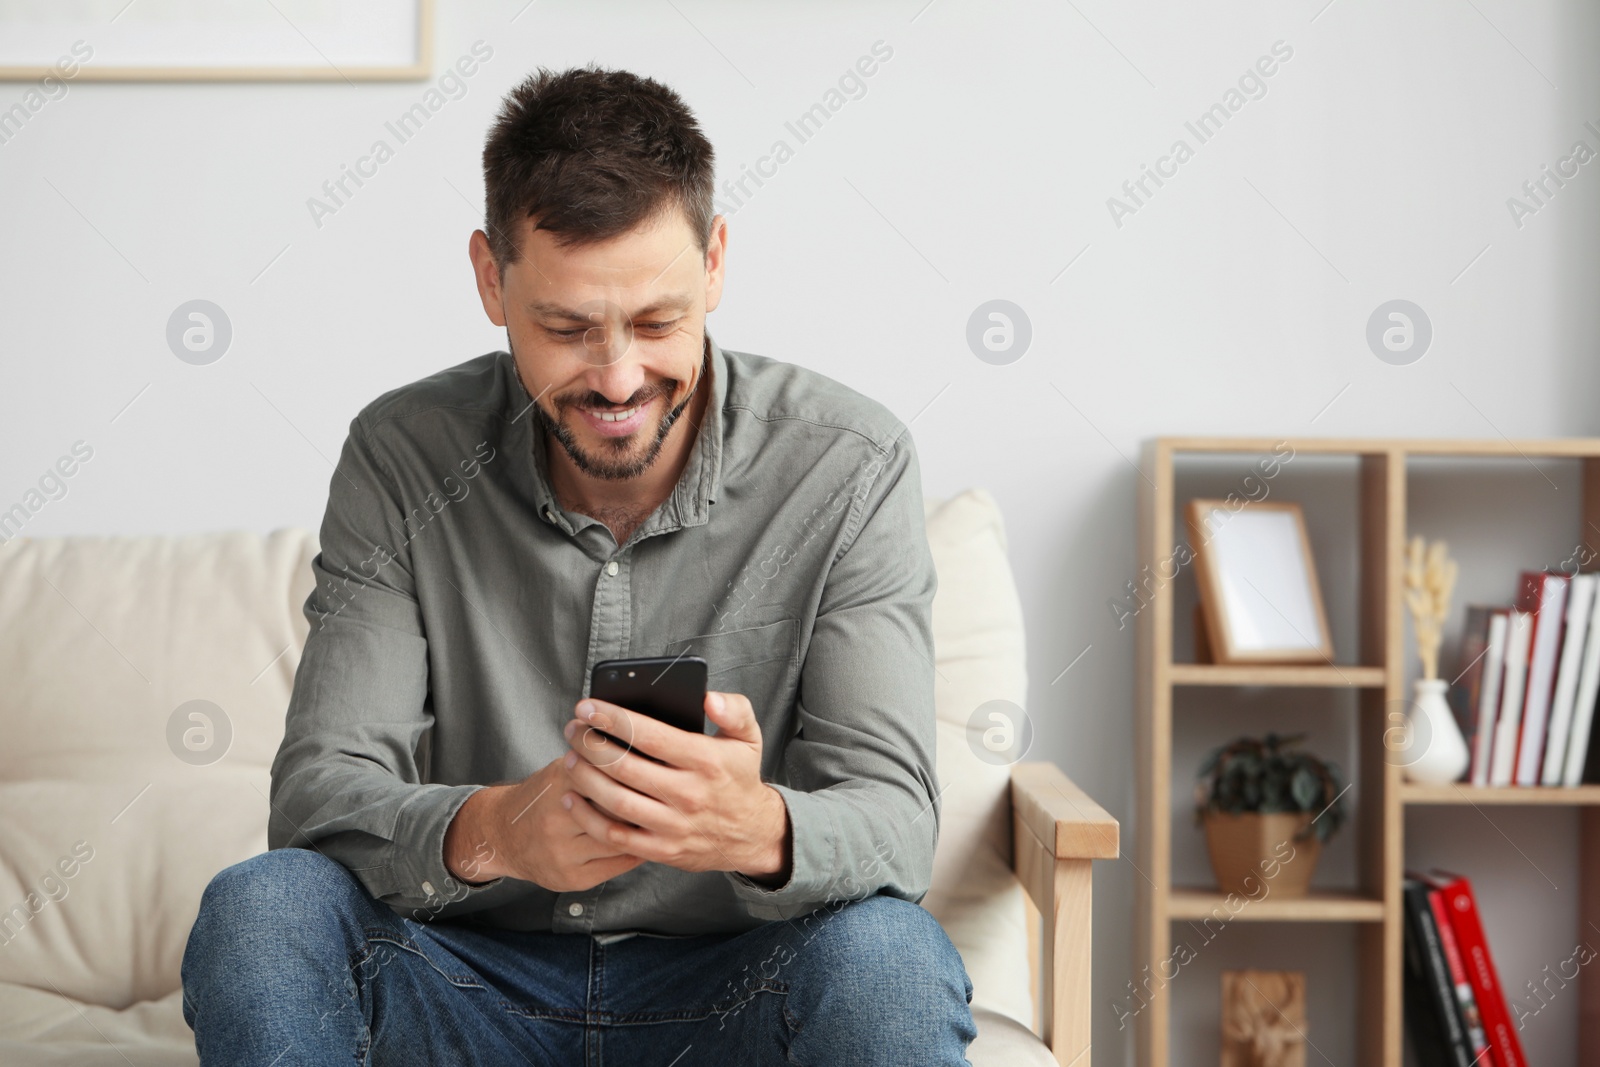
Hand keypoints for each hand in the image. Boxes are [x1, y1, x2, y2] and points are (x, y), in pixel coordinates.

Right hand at [443, 756, 646, 892]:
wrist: (501, 834)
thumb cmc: (542, 796)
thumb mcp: (561, 768)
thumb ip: (595, 761)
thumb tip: (644, 748)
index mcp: (558, 783)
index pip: (609, 774)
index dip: (639, 772)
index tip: (663, 768)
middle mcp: (557, 819)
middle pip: (616, 809)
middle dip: (646, 802)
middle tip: (672, 795)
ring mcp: (562, 853)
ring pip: (618, 839)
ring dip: (645, 829)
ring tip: (665, 819)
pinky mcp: (571, 878)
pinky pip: (616, 865)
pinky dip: (637, 850)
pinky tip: (649, 840)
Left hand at [561, 690, 791, 882]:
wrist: (752, 834)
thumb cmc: (739, 778)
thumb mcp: (749, 738)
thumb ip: (734, 709)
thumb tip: (709, 698)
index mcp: (706, 761)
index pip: (649, 734)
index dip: (612, 718)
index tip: (587, 707)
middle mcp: (689, 794)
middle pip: (624, 766)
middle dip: (590, 744)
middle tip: (572, 730)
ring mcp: (674, 825)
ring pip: (615, 800)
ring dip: (585, 777)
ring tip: (569, 758)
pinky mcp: (662, 849)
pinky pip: (616, 836)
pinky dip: (588, 817)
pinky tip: (573, 798)